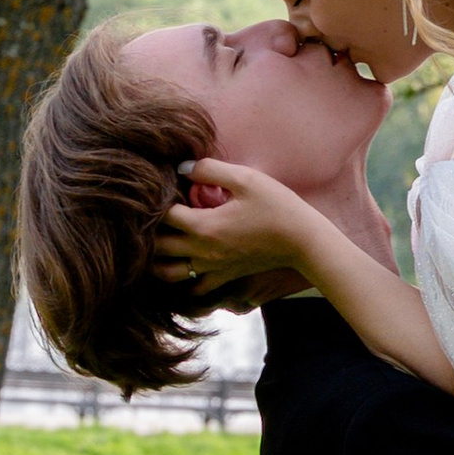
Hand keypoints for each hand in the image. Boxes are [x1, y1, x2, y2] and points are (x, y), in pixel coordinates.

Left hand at [152, 159, 326, 299]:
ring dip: (158, 258)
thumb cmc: (277, 206)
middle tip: (156, 212)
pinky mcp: (225, 277)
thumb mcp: (245, 178)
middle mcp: (203, 252)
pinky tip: (185, 262)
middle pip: (158, 246)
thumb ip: (209, 169)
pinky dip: (183, 278)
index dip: (158, 199)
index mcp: (204, 226)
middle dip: (150, 229)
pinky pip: (195, 287)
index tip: (164, 187)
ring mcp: (213, 268)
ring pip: (168, 272)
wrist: (303, 241)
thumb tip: (182, 167)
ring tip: (160, 240)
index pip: (163, 215)